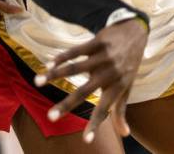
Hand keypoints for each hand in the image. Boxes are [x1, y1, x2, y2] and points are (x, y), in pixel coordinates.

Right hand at [35, 17, 147, 142]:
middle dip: (67, 105)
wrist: (136, 32)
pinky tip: (48, 63)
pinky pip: (77, 50)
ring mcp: (103, 57)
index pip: (105, 110)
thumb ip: (121, 110)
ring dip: (55, 75)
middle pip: (85, 91)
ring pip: (76, 67)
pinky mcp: (97, 42)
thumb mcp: (127, 87)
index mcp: (117, 87)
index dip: (95, 125)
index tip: (85, 140)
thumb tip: (124, 134)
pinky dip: (62, 57)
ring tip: (37, 82)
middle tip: (50, 117)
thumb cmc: (128, 64)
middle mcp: (110, 73)